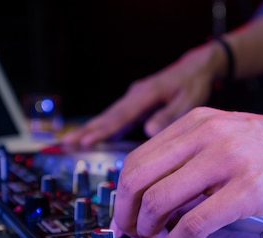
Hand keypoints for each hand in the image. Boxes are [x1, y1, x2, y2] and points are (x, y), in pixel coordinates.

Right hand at [62, 42, 223, 147]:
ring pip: (109, 116)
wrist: (196, 69)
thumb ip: (168, 115)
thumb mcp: (188, 99)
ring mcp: (134, 99)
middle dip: (87, 130)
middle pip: (107, 116)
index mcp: (145, 95)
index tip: (86, 141)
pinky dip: (103, 126)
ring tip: (70, 142)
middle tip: (66, 143)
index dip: (103, 130)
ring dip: (90, 128)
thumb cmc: (194, 84)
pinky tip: (93, 136)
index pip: (120, 116)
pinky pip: (116, 117)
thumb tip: (149, 131)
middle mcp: (135, 95)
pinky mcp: (136, 103)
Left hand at [110, 106, 262, 237]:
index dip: (122, 195)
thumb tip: (164, 197)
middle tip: (130, 235)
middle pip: (138, 178)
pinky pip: (195, 222)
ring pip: (160, 199)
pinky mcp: (249, 189)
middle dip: (125, 214)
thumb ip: (198, 158)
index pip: (138, 159)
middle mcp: (206, 136)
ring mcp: (228, 161)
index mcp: (199, 123)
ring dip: (147, 230)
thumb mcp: (233, 138)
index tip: (123, 217)